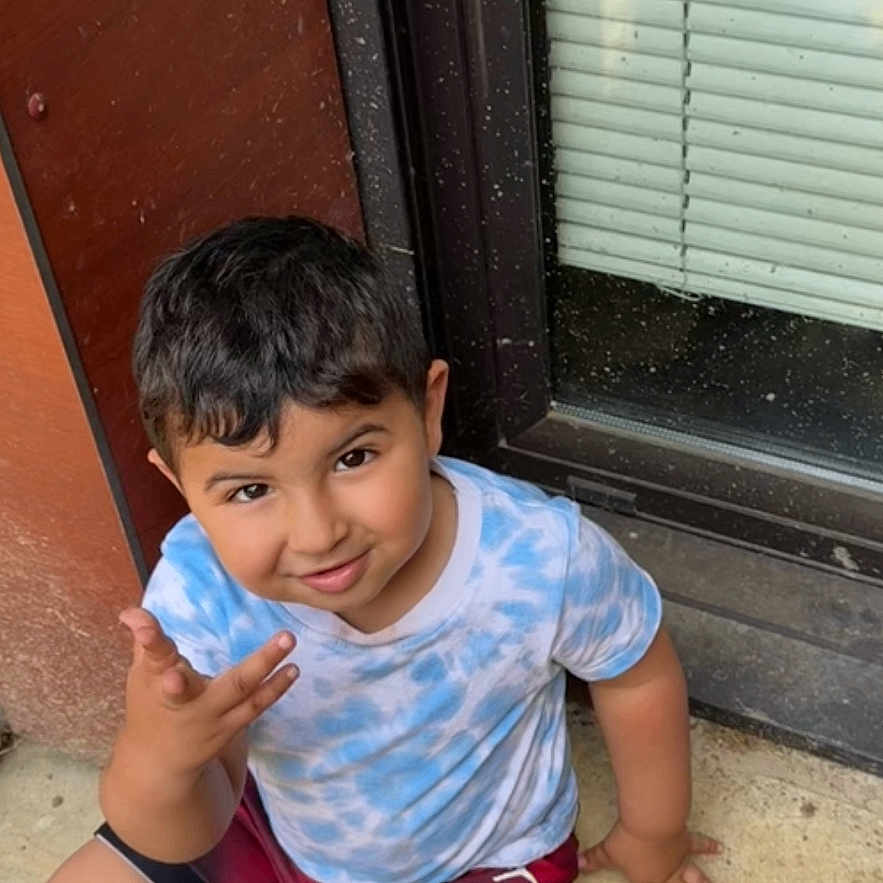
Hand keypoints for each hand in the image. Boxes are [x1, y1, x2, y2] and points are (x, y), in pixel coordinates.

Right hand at [118, 607, 297, 778]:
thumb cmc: (150, 706)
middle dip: (244, 665)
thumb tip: (131, 612)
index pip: (153, 654)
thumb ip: (145, 640)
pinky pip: (255, 707)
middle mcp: (186, 701)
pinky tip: (293, 669)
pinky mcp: (228, 728)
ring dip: (268, 665)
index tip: (143, 627)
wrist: (156, 764)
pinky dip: (275, 688)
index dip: (148, 639)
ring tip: (288, 640)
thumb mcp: (142, 673)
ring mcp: (210, 717)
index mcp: (156, 680)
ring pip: (243, 692)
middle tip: (275, 637)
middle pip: (216, 680)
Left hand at [579, 820, 719, 881]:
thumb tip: (577, 865)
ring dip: (702, 880)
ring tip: (706, 882)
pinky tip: (719, 848)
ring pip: (695, 875)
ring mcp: (679, 858)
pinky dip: (709, 846)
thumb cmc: (628, 841)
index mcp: (649, 882)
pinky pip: (699, 845)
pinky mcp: (685, 840)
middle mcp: (668, 874)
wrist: (651, 822)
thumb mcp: (607, 852)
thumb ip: (593, 859)